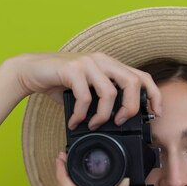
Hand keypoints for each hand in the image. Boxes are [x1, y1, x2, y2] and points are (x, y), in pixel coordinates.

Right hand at [4, 52, 161, 129]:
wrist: (31, 71)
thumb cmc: (61, 82)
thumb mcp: (88, 89)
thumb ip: (104, 98)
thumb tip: (121, 120)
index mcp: (110, 64)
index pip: (142, 76)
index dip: (153, 94)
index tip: (155, 113)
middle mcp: (102, 61)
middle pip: (132, 82)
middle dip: (131, 107)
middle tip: (121, 122)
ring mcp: (88, 63)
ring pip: (110, 92)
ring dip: (103, 115)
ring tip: (94, 124)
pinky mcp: (72, 69)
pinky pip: (85, 97)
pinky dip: (82, 114)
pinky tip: (76, 122)